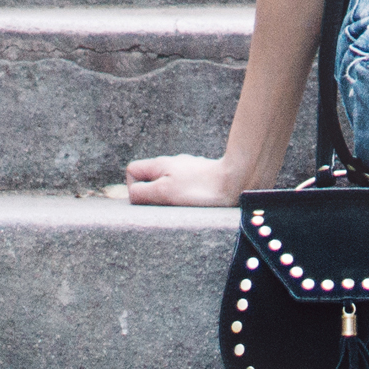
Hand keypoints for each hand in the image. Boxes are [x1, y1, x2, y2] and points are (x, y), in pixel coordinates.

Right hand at [126, 153, 246, 206]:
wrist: (236, 181)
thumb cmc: (199, 189)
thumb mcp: (164, 192)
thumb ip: (142, 192)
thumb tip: (132, 195)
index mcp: (160, 164)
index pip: (132, 170)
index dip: (133, 187)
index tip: (149, 200)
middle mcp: (173, 162)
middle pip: (151, 177)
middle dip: (154, 194)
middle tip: (168, 205)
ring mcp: (189, 168)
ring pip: (170, 182)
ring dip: (172, 196)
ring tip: (186, 205)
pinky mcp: (204, 175)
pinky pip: (187, 185)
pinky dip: (188, 195)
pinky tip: (199, 201)